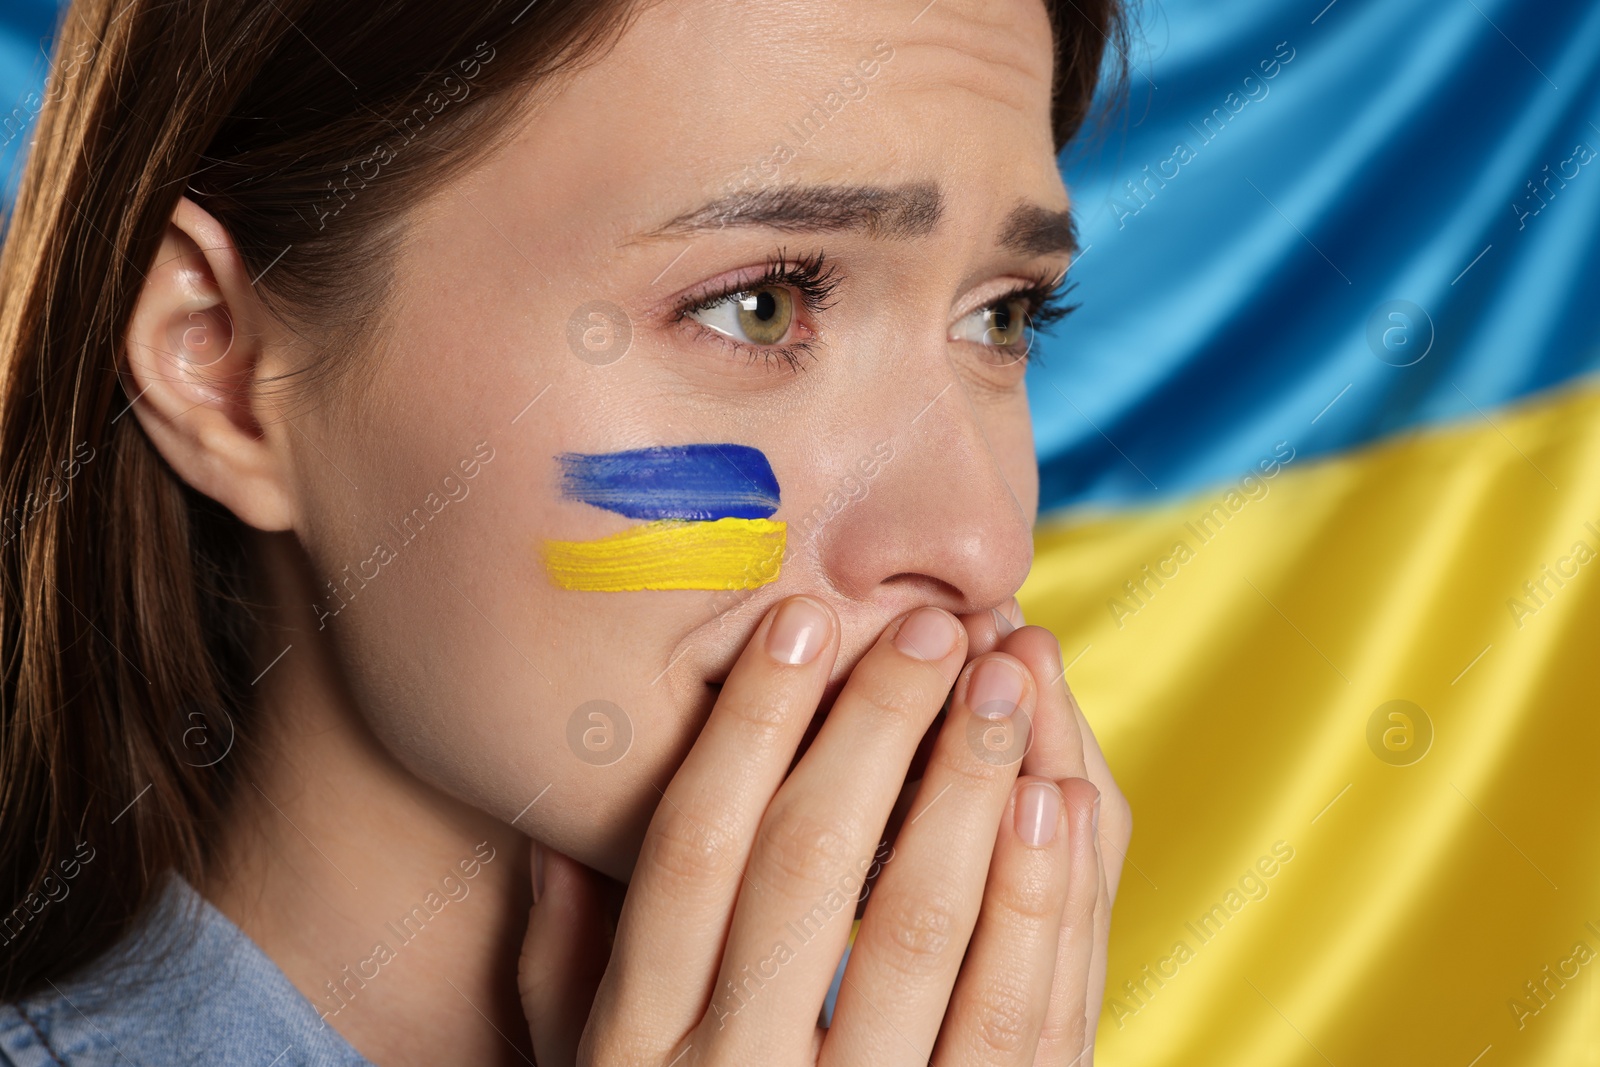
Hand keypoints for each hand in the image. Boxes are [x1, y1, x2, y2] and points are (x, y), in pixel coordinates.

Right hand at [520, 595, 1112, 1064]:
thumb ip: (571, 971)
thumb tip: (557, 830)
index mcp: (642, 1053)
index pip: (692, 855)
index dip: (749, 730)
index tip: (799, 621)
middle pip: (817, 872)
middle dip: (879, 731)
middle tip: (929, 628)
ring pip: (928, 936)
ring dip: (976, 791)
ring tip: (1013, 678)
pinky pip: (1024, 1023)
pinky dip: (1052, 904)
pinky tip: (1066, 801)